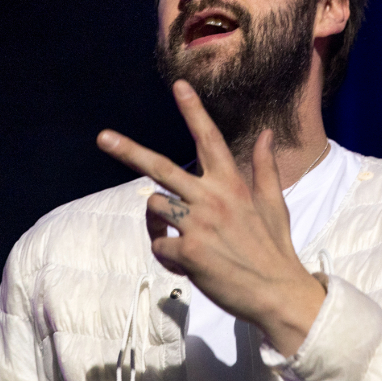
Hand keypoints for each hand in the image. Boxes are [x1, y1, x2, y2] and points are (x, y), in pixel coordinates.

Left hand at [96, 80, 325, 355]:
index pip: (210, 139)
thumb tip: (267, 133)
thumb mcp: (274, 203)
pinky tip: (188, 266)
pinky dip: (168, 256)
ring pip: (155, 208)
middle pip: (160, 167)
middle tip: (102, 137)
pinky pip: (160, 246)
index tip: (179, 86)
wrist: (278, 294)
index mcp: (232, 184)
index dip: (194, 111)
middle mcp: (212, 198)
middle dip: (128, 151)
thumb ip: (265, 167)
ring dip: (161, 222)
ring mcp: (198, 224)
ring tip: (185, 240)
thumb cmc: (275, 249)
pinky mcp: (188, 252)